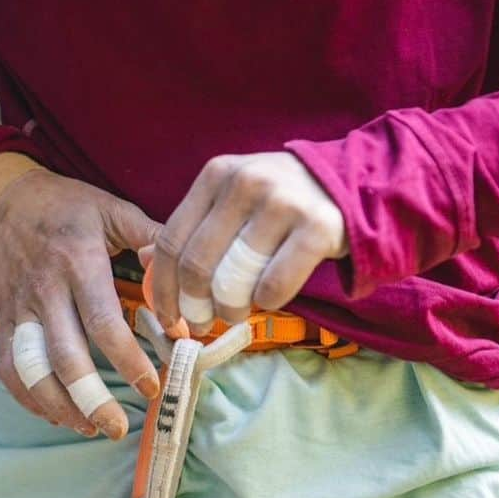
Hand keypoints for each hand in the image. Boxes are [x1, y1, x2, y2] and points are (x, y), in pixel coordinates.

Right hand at [0, 166, 162, 437]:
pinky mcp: (3, 322)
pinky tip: (59, 415)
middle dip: (93, 399)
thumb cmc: (66, 207)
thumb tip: (184, 272)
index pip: (102, 323)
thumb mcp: (111, 209)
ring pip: (32, 371)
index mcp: (77, 262)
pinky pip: (9, 369)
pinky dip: (30, 398)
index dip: (128, 360)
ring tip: (92, 428)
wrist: (2, 199)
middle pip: (65, 358)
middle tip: (120, 427)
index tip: (152, 384)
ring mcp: (20, 310)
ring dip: (60, 407)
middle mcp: (45, 291)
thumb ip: (150, 238)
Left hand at [147, 151, 348, 332]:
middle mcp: (246, 182)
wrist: (356, 184)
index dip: (163, 288)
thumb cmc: (285, 200)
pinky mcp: (317, 228)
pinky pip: (274, 287)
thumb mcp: (234, 198)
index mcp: (217, 174)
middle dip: (194, 306)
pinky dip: (267, 303)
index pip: (171, 240)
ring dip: (230, 309)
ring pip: (233, 280)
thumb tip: (143, 258)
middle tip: (202, 323)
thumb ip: (194, 224)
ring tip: (236, 313)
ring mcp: (283, 203)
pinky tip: (270, 299)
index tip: (166, 317)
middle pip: (197, 265)